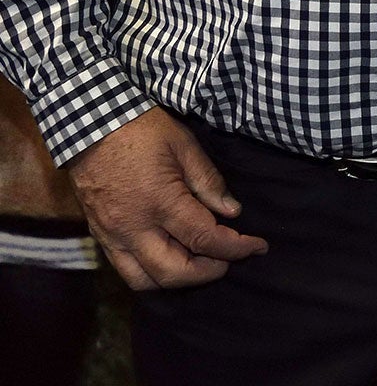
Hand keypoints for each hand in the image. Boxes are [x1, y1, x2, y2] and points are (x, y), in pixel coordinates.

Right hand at [67, 108, 266, 290]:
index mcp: (160, 202)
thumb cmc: (143, 130)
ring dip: (177, 280)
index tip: (257, 247)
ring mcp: (112, 236)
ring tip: (202, 263)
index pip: (204, 238)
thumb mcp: (185, 146)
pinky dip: (151, 274)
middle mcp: (134, 227)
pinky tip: (171, 260)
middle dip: (208, 272)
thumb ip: (209, 182)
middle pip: (174, 272)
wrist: (90, 125)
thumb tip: (232, 211)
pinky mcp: (100, 236)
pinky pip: (124, 270)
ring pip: (144, 281)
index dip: (236, 248)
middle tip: (230, 259)